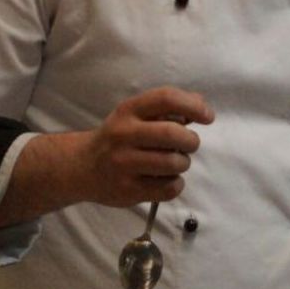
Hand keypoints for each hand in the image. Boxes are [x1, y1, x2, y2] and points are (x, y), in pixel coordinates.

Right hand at [76, 86, 213, 205]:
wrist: (81, 167)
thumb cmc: (120, 137)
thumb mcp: (136, 115)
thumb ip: (168, 108)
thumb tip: (200, 104)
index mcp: (129, 110)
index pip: (166, 98)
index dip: (194, 106)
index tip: (208, 117)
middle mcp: (123, 134)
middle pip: (173, 134)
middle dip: (191, 141)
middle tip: (188, 145)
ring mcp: (123, 163)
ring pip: (174, 163)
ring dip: (183, 163)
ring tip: (173, 162)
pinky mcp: (127, 190)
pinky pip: (169, 188)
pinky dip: (175, 184)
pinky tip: (165, 179)